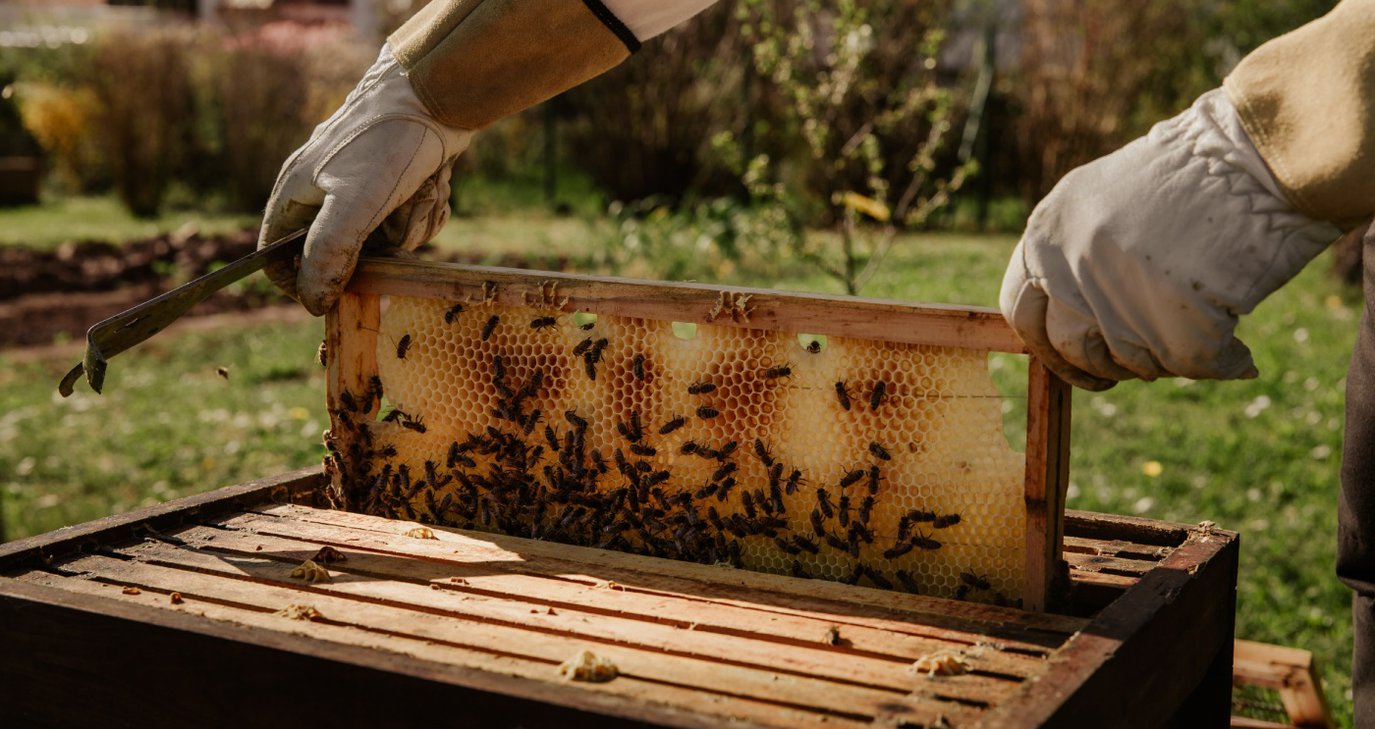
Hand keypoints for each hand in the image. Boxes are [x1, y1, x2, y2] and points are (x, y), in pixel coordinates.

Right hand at [259, 45, 472, 314]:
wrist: (437, 95)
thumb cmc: (388, 142)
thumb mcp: (354, 204)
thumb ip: (328, 252)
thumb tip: (312, 299)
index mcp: (295, 190)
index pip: (274, 254)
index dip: (297, 282)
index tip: (329, 299)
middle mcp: (323, 189)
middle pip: (337, 252)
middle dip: (372, 251)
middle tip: (392, 231)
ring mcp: (361, 186)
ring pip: (379, 239)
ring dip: (406, 227)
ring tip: (419, 195)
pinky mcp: (396, 183)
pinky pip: (406, 219)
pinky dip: (423, 210)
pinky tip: (433, 186)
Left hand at [1000, 89, 1337, 389]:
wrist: (1256, 153)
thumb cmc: (1190, 173)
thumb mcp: (1102, 198)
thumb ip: (1072, 256)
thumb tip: (1067, 323)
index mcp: (1046, 232)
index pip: (1020, 311)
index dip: (1048, 345)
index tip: (1076, 358)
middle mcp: (1069, 263)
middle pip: (1072, 347)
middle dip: (1105, 364)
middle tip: (1141, 360)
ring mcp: (1117, 292)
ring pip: (1129, 360)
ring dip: (1164, 359)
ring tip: (1199, 332)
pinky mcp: (1171, 318)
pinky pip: (1188, 364)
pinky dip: (1220, 363)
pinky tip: (1238, 355)